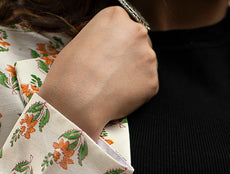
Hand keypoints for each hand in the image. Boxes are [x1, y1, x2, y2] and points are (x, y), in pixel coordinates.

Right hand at [39, 6, 157, 140]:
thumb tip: (114, 48)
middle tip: (114, 71)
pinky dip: (138, 92)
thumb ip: (106, 38)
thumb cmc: (72, 70)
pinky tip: (121, 94)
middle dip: (130, 56)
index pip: (126, 27)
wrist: (78, 99)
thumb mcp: (84, 38)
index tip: (110, 54)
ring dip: (135, 73)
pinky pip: (147, 85)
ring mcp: (149, 57)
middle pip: (140, 43)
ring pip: (145, 65)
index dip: (118, 43)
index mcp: (117, 16)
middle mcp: (137, 32)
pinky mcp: (154, 81)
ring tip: (114, 84)